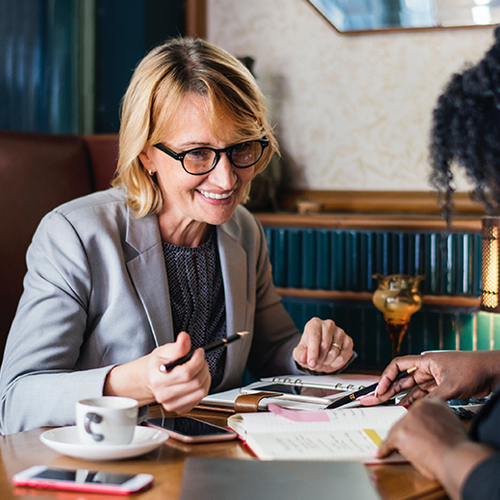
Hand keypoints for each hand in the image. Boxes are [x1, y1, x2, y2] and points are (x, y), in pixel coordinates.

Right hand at [105, 332, 210, 413]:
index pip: (186, 372)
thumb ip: (177, 346)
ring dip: (205, 377)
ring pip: (201, 391)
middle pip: (196, 382)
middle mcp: (164, 394)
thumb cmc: (156, 365)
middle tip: (200, 359)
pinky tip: (196, 379)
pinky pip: (200, 399)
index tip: (199, 352)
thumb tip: (184, 338)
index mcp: (158, 379)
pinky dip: (203, 387)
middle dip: (203, 367)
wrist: (150, 379)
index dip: (197, 360)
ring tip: (199, 369)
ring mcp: (172, 404)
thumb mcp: (164, 351)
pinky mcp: (180, 409)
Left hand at [292, 318, 352, 372]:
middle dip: (319, 358)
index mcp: (314, 324)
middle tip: (316, 361)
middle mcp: (328, 325)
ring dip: (327, 361)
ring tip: (323, 359)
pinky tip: (332, 360)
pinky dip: (336, 363)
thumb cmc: (309, 349)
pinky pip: (343, 356)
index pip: (315, 337)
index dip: (313, 352)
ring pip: (334, 352)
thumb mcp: (300, 353)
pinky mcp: (348, 340)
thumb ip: (300, 355)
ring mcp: (340, 332)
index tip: (311, 363)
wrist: (319, 351)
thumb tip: (304, 358)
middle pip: (325, 345)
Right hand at [359, 350, 499, 406]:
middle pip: (402, 378)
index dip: (386, 377)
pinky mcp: (442, 387)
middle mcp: (427, 369)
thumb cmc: (473, 369)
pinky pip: (423, 394)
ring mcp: (434, 378)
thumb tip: (417, 410)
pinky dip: (414, 401)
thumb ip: (432, 398)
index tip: (380, 389)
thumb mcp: (451, 386)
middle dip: (387, 388)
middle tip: (375, 398)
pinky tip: (406, 406)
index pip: (398, 365)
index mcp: (426, 361)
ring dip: (399, 396)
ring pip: (411, 388)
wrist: (493, 370)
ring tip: (386, 404)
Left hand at [376, 398, 494, 499]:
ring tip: (398, 449)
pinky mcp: (401, 433)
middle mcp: (419, 407)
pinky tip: (381, 453)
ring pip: (397, 430)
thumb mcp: (452, 424)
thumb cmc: (459, 447)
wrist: (458, 457)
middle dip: (407, 432)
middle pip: (406, 419)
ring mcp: (408, 419)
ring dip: (398, 441)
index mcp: (433, 403)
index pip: (418, 411)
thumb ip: (440, 420)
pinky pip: (389, 442)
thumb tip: (432, 429)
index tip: (416, 430)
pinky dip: (384, 450)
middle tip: (410, 443)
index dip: (417, 423)